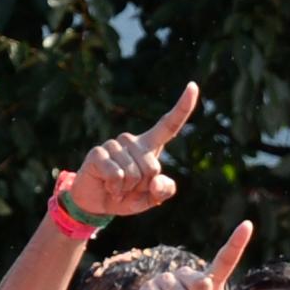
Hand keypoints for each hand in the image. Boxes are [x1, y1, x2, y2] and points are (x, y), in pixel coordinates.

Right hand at [64, 83, 199, 218]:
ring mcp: (114, 145)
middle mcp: (132, 141)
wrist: (97, 203)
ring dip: (127, 189)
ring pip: (134, 173)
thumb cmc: (127, 197)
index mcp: (150, 147)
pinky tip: (108, 186)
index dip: (182, 107)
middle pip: (153, 167)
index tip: (193, 86)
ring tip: (117, 187)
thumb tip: (157, 182)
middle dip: (144, 186)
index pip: (169, 125)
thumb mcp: (150, 199)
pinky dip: (115, 188)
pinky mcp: (98, 152)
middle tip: (129, 188)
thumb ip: (163, 191)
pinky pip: (117, 175)